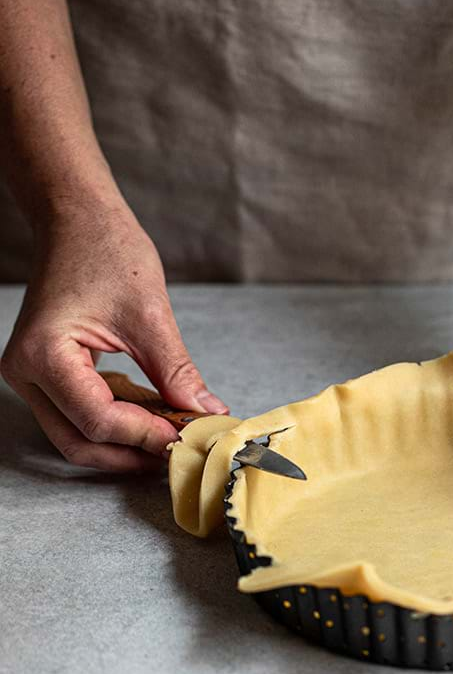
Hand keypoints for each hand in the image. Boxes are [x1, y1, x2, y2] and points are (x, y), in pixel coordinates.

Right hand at [1, 200, 227, 470]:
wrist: (77, 220)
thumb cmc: (105, 250)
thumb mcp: (150, 314)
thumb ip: (176, 371)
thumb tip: (206, 413)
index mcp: (44, 354)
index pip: (97, 419)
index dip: (145, 435)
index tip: (186, 437)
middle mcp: (25, 372)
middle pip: (79, 442)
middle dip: (132, 453)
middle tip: (180, 451)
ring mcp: (30, 376)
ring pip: (75, 436)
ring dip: (124, 445)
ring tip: (171, 437)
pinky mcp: (45, 375)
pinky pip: (77, 416)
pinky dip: (116, 425)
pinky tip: (152, 419)